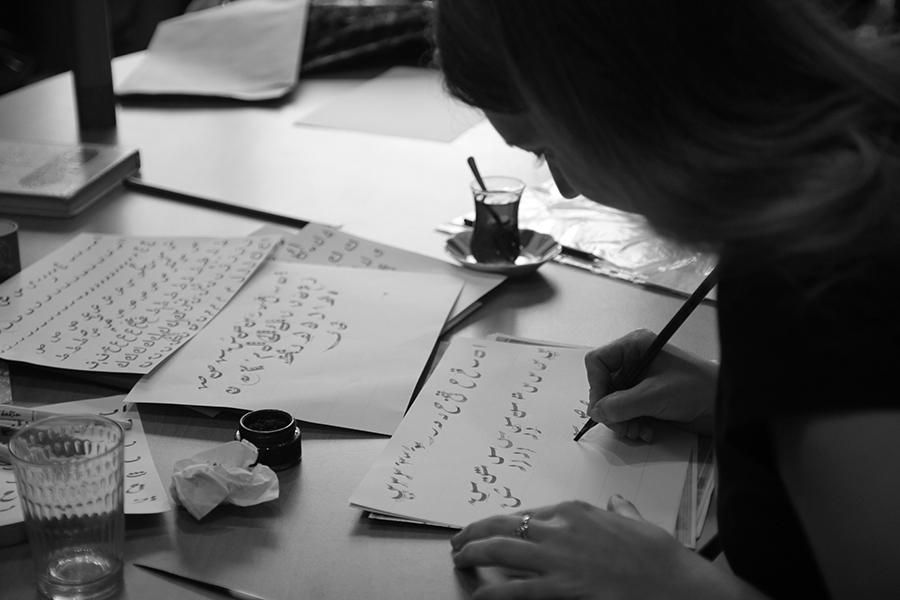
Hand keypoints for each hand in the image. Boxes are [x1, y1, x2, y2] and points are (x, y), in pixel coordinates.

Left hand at [451, 497, 724, 599]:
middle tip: (459, 541)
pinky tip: (478, 595)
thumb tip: (617, 502)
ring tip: (459, 559)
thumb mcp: (636, 522)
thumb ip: (620, 510)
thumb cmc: (659, 555)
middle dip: (476, 532)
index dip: (503, 523)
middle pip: (504, 526)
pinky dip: (492, 592)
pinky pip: (516, 589)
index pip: (526, 514)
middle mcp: (559, 527)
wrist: (675, 583)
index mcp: (575, 510)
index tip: (490, 529)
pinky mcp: (562, 587)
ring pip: (501, 550)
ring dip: (473, 554)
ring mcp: (558, 557)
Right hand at [585, 329, 717, 439]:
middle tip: (621, 426)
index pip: (598, 362)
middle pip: (604, 386)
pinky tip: (647, 431)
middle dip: (611, 410)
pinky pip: (626, 413)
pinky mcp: (647, 399)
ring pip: (613, 403)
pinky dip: (632, 425)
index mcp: (635, 347)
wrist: (724, 406)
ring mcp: (640, 382)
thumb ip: (621, 404)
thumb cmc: (698, 388)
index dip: (596, 385)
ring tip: (637, 431)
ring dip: (622, 421)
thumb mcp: (655, 395)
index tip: (601, 407)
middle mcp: (635, 362)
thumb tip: (596, 412)